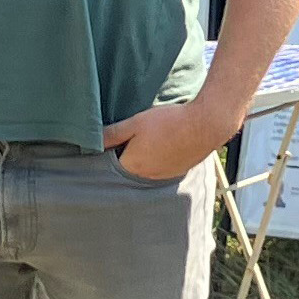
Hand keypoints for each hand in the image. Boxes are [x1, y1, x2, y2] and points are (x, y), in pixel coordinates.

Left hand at [105, 93, 240, 182]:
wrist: (207, 124)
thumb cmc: (170, 121)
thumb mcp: (136, 122)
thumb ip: (113, 133)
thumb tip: (91, 141)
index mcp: (133, 166)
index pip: (110, 168)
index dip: (108, 155)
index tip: (109, 145)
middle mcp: (147, 177)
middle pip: (128, 172)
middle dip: (125, 158)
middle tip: (127, 142)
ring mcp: (164, 176)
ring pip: (145, 172)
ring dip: (143, 160)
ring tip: (147, 142)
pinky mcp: (178, 172)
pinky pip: (160, 171)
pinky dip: (158, 161)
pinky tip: (163, 146)